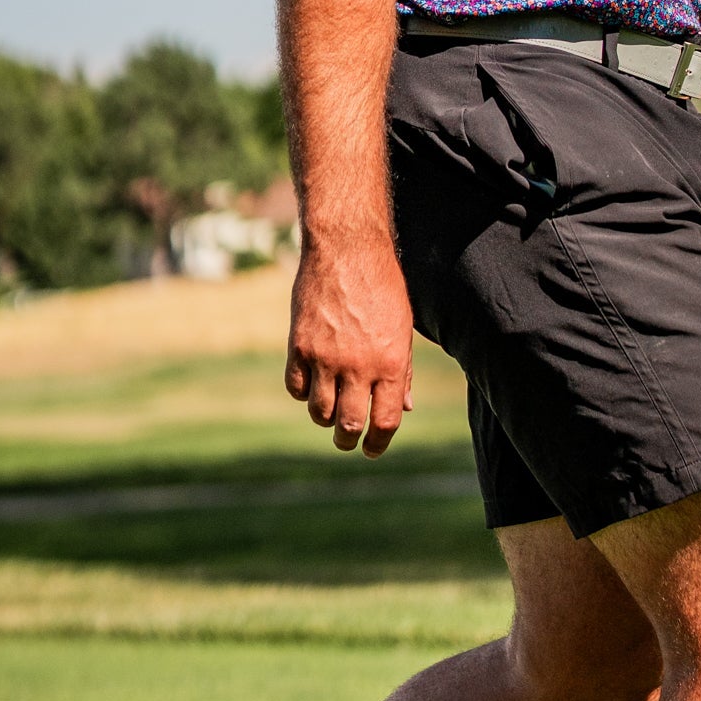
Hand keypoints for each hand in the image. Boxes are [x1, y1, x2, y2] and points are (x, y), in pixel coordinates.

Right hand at [285, 235, 414, 456]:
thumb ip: (402, 370)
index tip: (371, 450)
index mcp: (391, 362)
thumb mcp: (403, 328)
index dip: (378, 443)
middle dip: (348, 439)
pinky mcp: (299, 346)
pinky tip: (312, 385)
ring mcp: (325, 357)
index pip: (384, 421)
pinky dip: (304, 393)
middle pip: (348, 424)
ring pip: (319, 412)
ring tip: (331, 411)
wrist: (347, 250)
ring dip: (325, 417)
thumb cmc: (383, 287)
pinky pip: (297, 388)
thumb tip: (403, 407)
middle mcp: (358, 365)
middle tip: (347, 439)